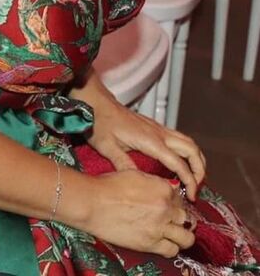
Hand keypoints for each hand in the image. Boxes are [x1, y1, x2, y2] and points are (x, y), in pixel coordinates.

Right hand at [82, 169, 195, 256]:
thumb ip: (154, 182)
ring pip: (186, 237)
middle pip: (184, 217)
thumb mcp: (134, 174)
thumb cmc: (108, 186)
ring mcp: (160, 227)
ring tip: (172, 233)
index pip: (180, 198)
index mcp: (163, 188)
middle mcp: (165, 208)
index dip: (173, 202)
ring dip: (180, 235)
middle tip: (168, 218)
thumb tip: (163, 188)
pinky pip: (172, 250)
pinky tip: (163, 242)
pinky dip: (170, 247)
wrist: (92, 202)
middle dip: (177, 218)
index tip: (167, 205)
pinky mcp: (150, 244)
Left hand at [87, 93, 205, 200]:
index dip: (189, 181)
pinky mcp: (155, 127)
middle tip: (196, 189)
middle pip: (192, 150)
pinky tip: (182, 164)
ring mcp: (158, 128)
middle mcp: (159, 133)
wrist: (97, 102)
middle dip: (200, 170)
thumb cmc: (100, 123)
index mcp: (150, 141)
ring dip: (197, 159)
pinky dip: (188, 152)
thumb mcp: (107, 147)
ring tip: (195, 178)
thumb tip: (141, 185)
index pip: (179, 164)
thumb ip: (124, 165)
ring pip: (189, 142)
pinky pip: (180, 139)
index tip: (191, 197)